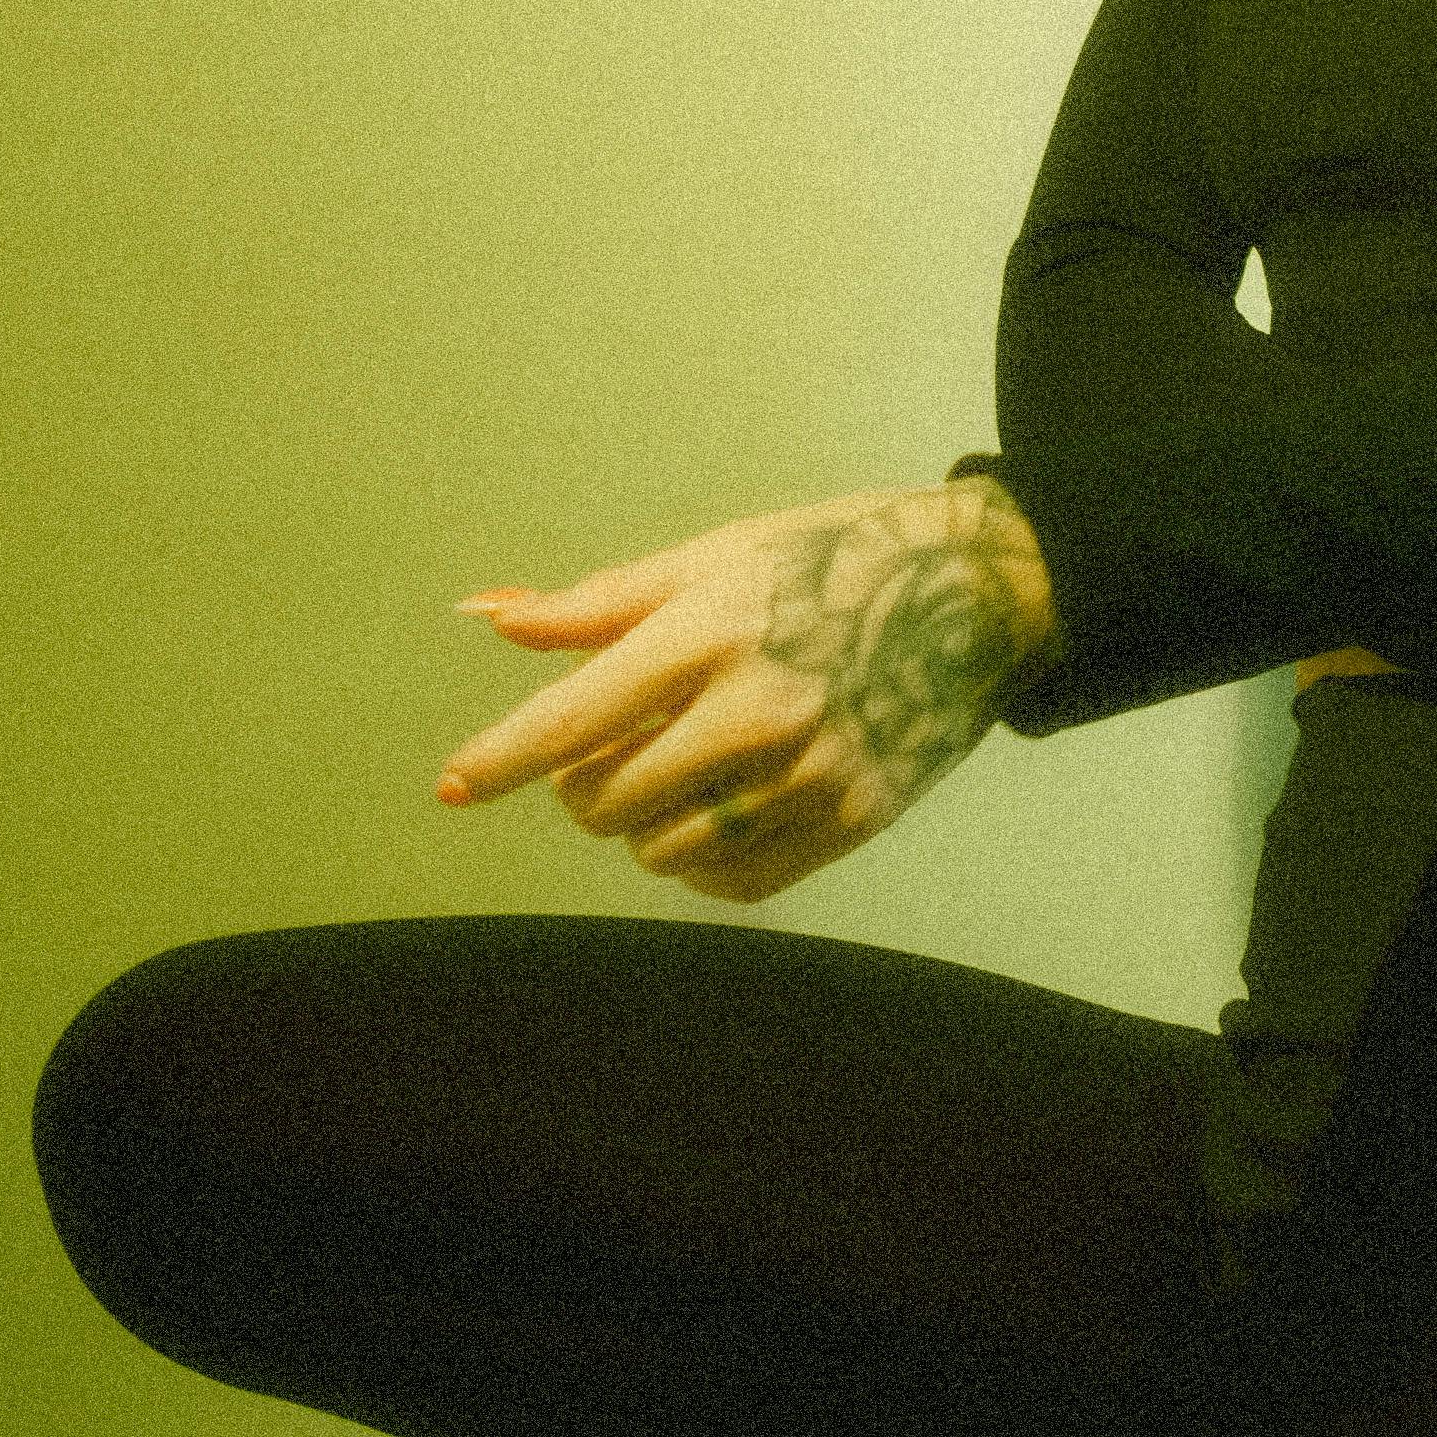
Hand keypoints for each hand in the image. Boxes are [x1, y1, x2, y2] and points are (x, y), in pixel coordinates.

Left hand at [436, 480, 1053, 906]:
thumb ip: (601, 603)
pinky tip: (720, 808)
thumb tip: (491, 618)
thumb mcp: (720, 556)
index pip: (575, 719)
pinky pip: (734, 880)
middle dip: (588, 781)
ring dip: (646, 822)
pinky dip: (702, 858)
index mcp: (714, 631)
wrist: (983, 591)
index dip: (501, 759)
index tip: (452, 787)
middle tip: (621, 743)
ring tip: (681, 767)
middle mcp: (760, 708)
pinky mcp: (853, 817)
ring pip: (663, 850)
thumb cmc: (837, 559)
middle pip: (608, 800)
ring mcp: (811, 772)